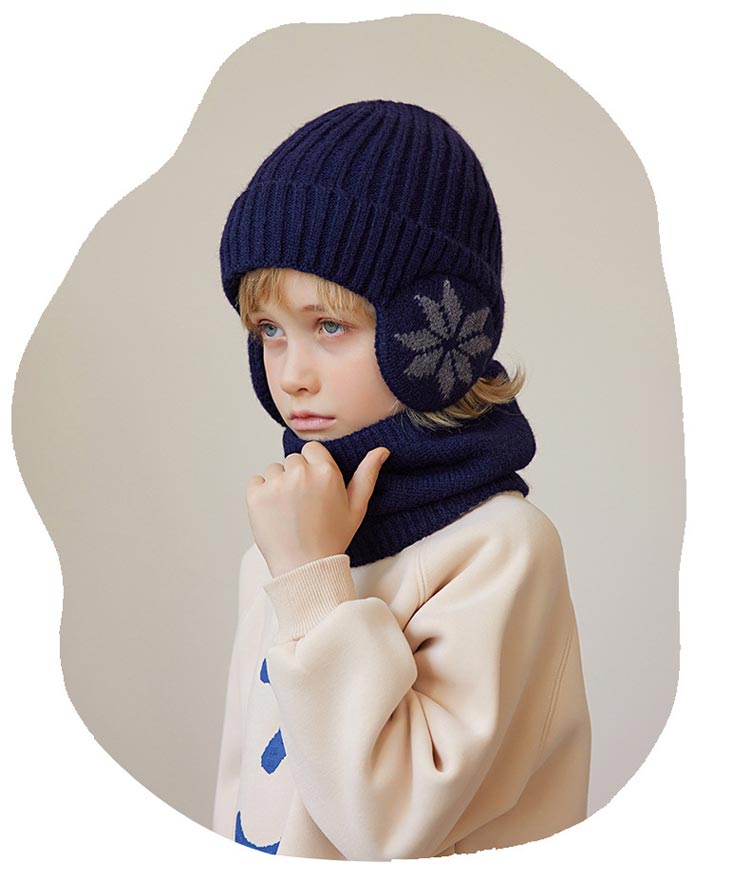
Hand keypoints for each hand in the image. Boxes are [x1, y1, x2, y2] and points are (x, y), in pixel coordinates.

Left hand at [245, 441, 389, 577]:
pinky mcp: (256, 495)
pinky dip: (260, 494)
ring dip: (278, 484)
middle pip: (292, 460)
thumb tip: (382, 450)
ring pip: (273, 470)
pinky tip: (274, 513)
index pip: (312, 450)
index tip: (314, 488)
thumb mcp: (356, 507)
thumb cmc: (332, 538)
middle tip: (303, 504)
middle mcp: (301, 473)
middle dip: (296, 476)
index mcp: (326, 471)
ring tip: (288, 511)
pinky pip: (255, 481)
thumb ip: (367, 474)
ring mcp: (276, 484)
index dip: (313, 468)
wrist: (305, 567)